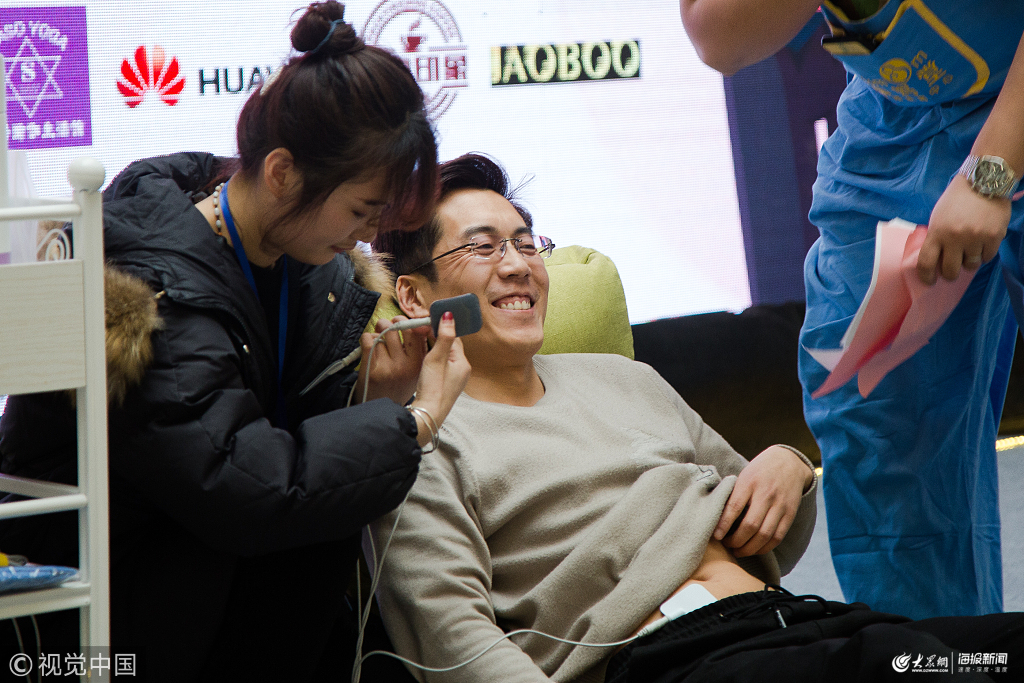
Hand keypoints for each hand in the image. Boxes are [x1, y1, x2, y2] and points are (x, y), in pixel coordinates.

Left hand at [356, 315, 431, 404]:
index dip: (408, 322)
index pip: (417, 331)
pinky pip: (368, 339)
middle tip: (388, 327)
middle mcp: (405, 365)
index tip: (403, 323)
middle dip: (391, 323)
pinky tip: (370, 346)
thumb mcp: (416, 371)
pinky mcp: (371, 368)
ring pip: (382, 331)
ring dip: (378, 332)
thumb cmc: (399, 386)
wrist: (382, 410)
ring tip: (379, 339)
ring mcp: (388, 367)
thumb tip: (419, 323)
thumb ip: (420, 349)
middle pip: (398, 326)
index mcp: (419, 364)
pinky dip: (367, 338)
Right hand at [407, 312, 471, 447]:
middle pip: (449, 344)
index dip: (440, 326)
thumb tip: (450, 315)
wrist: (428, 415)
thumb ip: (444, 337)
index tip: (426, 319)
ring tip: (417, 336)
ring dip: (432, 345)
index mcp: (463, 362)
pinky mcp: (445, 385)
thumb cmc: (433, 388)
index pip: (453, 336)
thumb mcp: (437, 359)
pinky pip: (440, 364)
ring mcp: (454, 378)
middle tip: (418, 326)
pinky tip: (421, 356)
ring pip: (444, 354)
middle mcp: (461, 370)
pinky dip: (432, 356)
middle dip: (435, 334)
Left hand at [713, 445, 811, 556]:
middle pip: (750, 525)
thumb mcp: (744, 476)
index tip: (716, 536)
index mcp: (749, 483)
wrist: (788, 461)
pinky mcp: (790, 513)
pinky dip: (765, 547)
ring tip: (738, 551)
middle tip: (727, 546)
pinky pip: (778, 536)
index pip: (734, 507)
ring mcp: (780, 505)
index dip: (723, 525)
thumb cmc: (759, 471)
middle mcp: (766, 494)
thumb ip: (734, 494)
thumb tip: (716, 518)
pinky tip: (755, 549)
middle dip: (736, 541)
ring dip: (749, 548)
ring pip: (764, 535)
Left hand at [917, 175, 1010, 284]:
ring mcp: (976, 238)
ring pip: (971, 266)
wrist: (983, 182)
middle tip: (951, 270)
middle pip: (950, 271)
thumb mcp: (937, 217)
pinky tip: (981, 244)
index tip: (929, 281)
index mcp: (937, 232)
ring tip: (968, 252)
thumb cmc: (956, 199)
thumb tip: (935, 260)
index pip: (926, 263)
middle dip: (950, 274)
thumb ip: (935, 237)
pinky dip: (984, 254)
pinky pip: (987, 257)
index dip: (926, 277)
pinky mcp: (994, 236)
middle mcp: (955, 238)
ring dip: (969, 262)